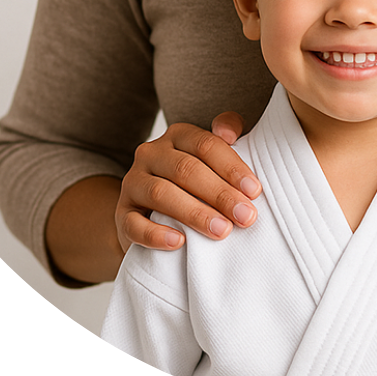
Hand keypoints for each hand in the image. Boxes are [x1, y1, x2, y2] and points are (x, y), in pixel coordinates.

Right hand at [115, 113, 262, 254]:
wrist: (151, 210)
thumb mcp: (211, 155)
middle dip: (220, 194)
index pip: (206, 145)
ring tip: (222, 231)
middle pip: (186, 169)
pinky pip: (134, 224)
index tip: (254, 191)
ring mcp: (133, 183)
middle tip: (245, 216)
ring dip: (195, 213)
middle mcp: (151, 154)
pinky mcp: (122, 214)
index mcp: (177, 135)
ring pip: (161, 194)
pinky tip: (179, 242)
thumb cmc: (194, 181)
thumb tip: (230, 133)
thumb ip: (227, 133)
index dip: (232, 167)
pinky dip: (156, 234)